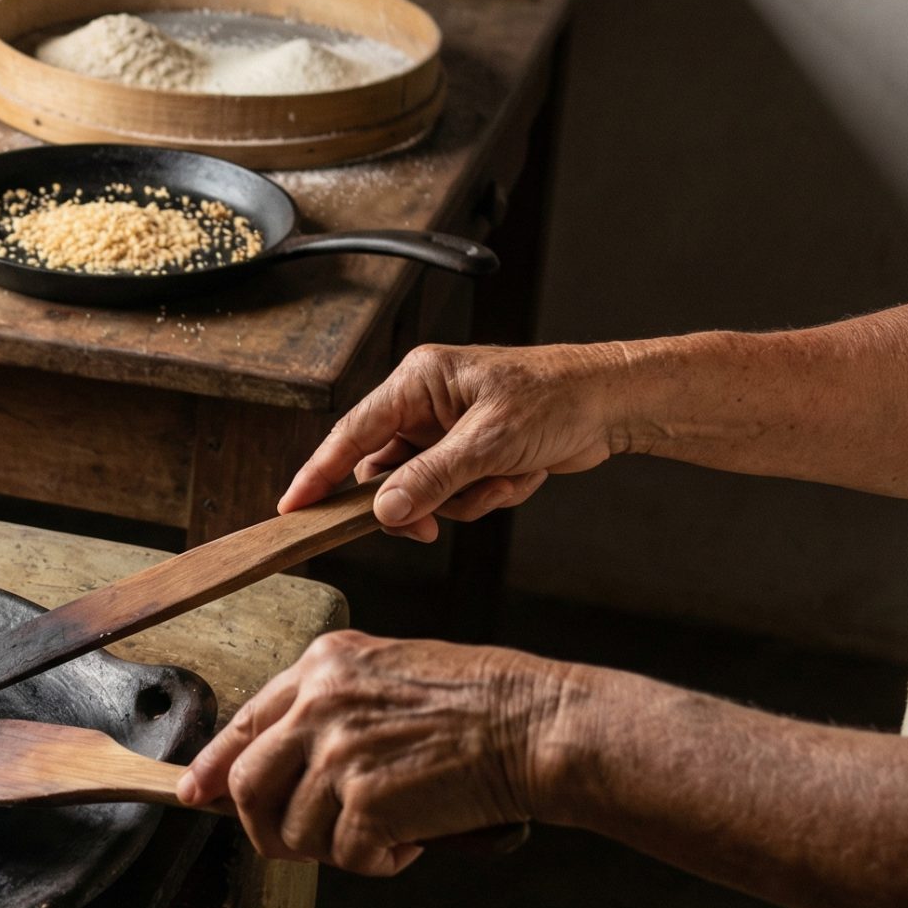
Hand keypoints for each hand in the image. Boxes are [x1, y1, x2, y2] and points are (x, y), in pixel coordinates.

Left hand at [176, 631, 581, 875]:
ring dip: (336, 848)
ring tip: (385, 831)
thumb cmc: (481, 702)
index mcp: (322, 667)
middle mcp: (320, 705)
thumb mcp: (389, 673)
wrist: (536, 725)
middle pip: (248, 786)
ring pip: (295, 832)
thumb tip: (281, 755)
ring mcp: (339, 754)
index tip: (195, 794)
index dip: (215, 768)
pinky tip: (414, 839)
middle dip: (263, 828)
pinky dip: (378, 862)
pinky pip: (348, 856)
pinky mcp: (367, 802)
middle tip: (295, 845)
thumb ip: (329, 706)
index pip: (244, 723)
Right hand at [283, 342, 634, 540]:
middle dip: (419, 501)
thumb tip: (385, 510)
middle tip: (435, 525)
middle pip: (387, 474)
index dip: (318, 472)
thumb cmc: (556, 398)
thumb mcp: (489, 442)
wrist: (614, 404)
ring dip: (466, 499)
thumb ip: (431, 478)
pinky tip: (522, 476)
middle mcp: (425, 406)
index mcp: (418, 383)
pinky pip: (457, 495)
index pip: (352, 433)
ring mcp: (447, 433)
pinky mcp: (470, 454)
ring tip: (506, 479)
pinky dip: (489, 496)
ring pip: (424, 491)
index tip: (293, 507)